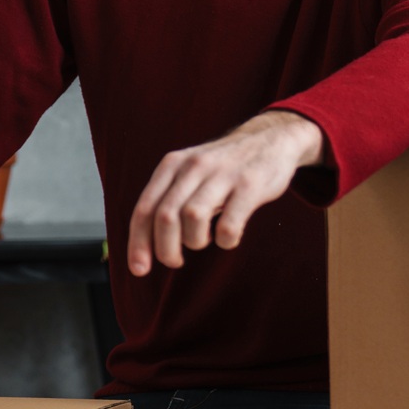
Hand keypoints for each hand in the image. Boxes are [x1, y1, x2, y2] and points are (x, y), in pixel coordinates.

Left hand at [125, 110, 326, 274]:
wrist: (270, 139)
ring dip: (195, 241)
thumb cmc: (222, 169)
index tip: (139, 269)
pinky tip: (227, 237)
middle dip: (165, 249)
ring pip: (193, 218)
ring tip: (204, 239)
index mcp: (172, 165)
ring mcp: (223, 174)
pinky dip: (225, 240)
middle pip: (165, 216)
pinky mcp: (250, 185)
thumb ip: (167, 200)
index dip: (138, 242)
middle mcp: (194, 167)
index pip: (145, 208)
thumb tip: (143, 248)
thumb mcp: (188, 173)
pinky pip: (229, 224)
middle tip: (175, 261)